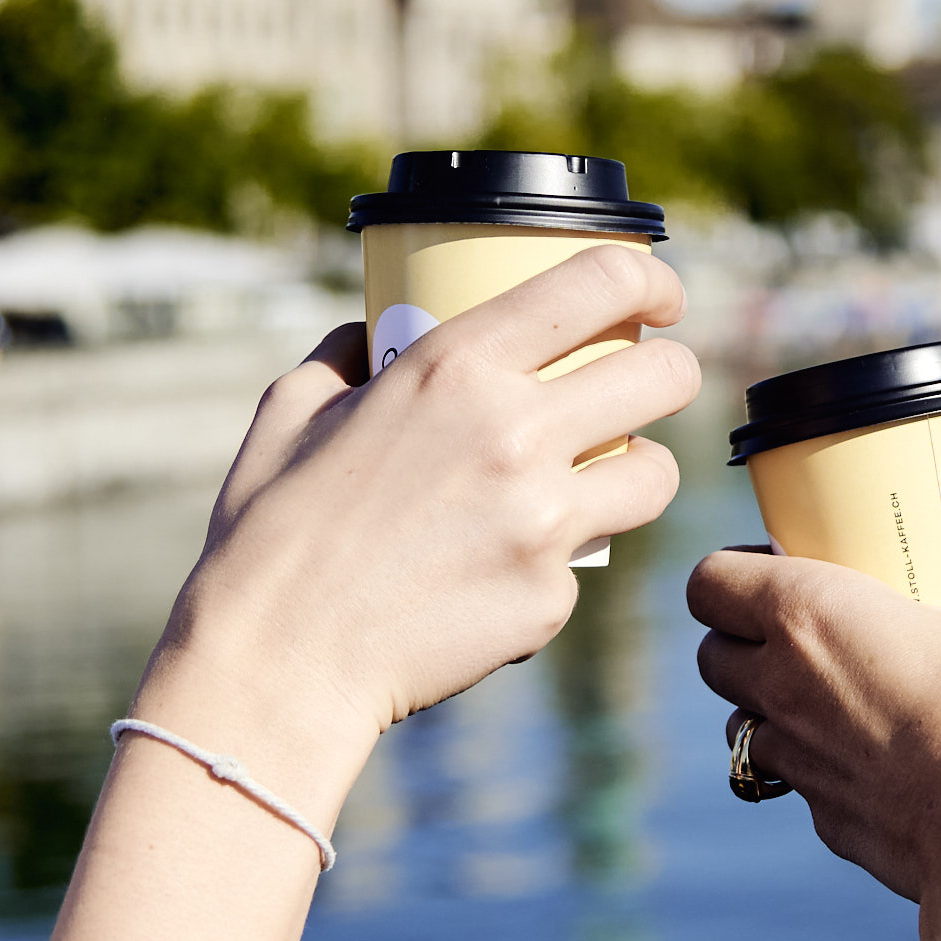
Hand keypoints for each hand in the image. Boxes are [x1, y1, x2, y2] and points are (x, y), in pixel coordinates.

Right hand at [142, 246, 698, 798]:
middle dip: (669, 372)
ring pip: (657, 475)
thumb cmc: (271, 532)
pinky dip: (551, 563)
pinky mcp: (550, 599)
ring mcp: (543, 522)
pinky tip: (494, 572)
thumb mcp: (291, 409)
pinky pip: (582, 563)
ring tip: (597, 478)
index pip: (599, 284)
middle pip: (666, 377)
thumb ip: (347, 354)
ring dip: (637, 469)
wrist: (279, 660)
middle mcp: (515, 433)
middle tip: (647, 386)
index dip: (649, 281)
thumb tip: (372, 330)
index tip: (657, 298)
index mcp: (455, 368)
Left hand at [687, 547, 940, 902]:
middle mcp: (781, 687)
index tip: (777, 565)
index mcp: (807, 617)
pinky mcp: (823, 820)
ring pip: (740, 726)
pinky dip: (818, 769)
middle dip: (741, 639)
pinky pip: (796, 785)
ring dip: (769, 708)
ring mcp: (796, 761)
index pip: (707, 581)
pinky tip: (875, 761)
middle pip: (711, 655)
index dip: (729, 570)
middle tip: (806, 627)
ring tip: (832, 696)